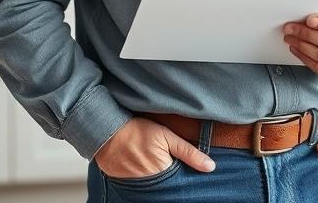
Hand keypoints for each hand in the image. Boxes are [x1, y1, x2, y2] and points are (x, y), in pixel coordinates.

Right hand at [94, 117, 214, 178]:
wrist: (106, 130)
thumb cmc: (138, 130)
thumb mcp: (167, 136)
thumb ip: (189, 152)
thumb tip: (211, 167)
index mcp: (163, 172)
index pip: (180, 181)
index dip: (183, 174)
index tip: (182, 167)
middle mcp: (150, 184)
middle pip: (167, 186)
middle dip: (170, 177)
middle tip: (165, 162)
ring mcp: (135, 186)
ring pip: (153, 187)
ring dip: (157, 179)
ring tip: (153, 163)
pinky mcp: (124, 184)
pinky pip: (139, 187)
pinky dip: (143, 179)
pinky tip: (142, 167)